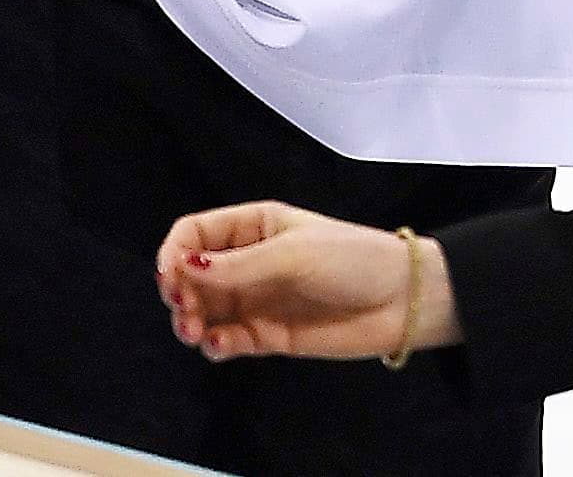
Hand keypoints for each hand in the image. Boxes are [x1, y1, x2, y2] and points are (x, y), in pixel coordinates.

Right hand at [154, 201, 460, 362]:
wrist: (402, 301)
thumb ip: (238, 266)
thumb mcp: (293, 254)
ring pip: (204, 310)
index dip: (175, 253)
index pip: (195, 234)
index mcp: (254, 226)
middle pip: (192, 275)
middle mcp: (248, 262)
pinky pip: (228, 340)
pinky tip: (219, 345)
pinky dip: (215, 344)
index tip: (170, 277)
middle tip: (184, 310)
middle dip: (179, 292)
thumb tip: (183, 268)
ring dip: (190, 321)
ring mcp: (257, 300)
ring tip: (196, 331)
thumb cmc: (352, 259)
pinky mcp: (268, 336)